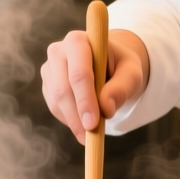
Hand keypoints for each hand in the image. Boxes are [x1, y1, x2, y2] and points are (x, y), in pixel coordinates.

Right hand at [40, 28, 149, 143]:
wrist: (110, 65)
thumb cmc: (122, 67)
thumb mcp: (132, 74)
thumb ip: (121, 88)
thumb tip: (106, 109)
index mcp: (79, 41)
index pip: (79, 73)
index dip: (85, 100)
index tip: (93, 123)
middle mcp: (58, 51)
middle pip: (63, 89)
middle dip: (76, 116)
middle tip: (90, 137)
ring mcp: (49, 68)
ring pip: (56, 102)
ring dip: (73, 122)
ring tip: (91, 134)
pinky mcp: (47, 84)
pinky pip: (54, 107)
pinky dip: (69, 120)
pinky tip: (84, 122)